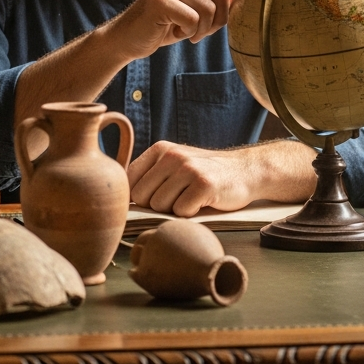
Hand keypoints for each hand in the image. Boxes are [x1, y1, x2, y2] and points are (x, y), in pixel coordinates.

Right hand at [109, 0, 264, 60]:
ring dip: (201, 30)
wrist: (128, 37)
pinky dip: (188, 33)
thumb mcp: (193, 11)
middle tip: (197, 31)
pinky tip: (173, 32)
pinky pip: (194, 20)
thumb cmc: (164, 24)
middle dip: (216, 21)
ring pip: (209, 10)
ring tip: (183, 31)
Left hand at [127, 141, 258, 215]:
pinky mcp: (203, 185)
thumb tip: (119, 202)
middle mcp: (172, 156)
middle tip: (180, 196)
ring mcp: (188, 169)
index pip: (130, 181)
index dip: (141, 196)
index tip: (159, 194)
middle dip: (158, 205)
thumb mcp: (175, 164)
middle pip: (142, 197)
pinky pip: (181, 212)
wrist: (244, 171)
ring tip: (192, 197)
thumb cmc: (204, 174)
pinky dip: (191, 214)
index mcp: (160, 149)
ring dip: (176, 209)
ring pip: (160, 207)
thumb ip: (150, 175)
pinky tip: (203, 202)